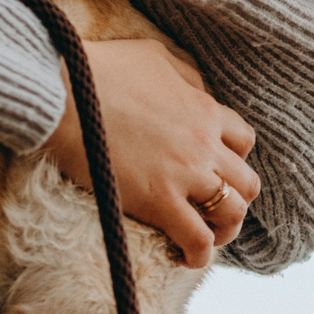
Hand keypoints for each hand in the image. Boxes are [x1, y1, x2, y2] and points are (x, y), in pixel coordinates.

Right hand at [44, 37, 260, 265]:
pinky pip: (198, 238)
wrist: (66, 94)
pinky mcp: (160, 201)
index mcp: (204, 110)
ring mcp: (185, 174)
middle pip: (247, 182)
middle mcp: (204, 143)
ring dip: (224, 228)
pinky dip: (199, 254)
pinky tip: (185, 257)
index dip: (233, 159)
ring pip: (233, 212)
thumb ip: (184, 75)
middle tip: (212, 207)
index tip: (214, 169)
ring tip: (205, 236)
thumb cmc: (100, 71)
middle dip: (235, 198)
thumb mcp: (155, 56)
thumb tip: (196, 89)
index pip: (244, 141)